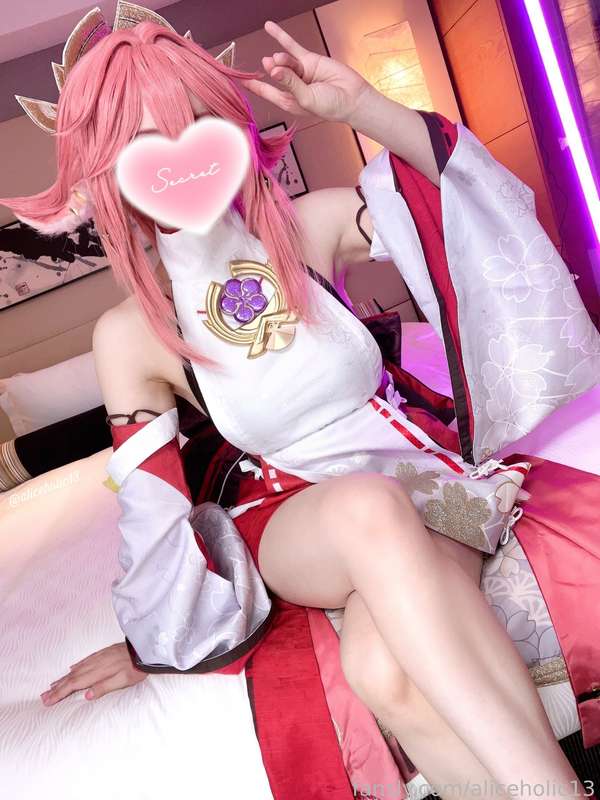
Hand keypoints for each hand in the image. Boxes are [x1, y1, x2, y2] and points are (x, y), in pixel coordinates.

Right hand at [40, 642, 146, 705]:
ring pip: (76, 669)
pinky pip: (85, 661)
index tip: (48, 701)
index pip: (74, 684)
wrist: (145, 649)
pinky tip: (71, 668)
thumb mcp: (122, 681)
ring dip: (63, 678)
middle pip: (71, 677)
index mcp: (98, 673)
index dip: (60, 693)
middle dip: (56, 687)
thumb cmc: (136, 668)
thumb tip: (86, 696)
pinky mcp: (103, 653)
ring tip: (52, 685)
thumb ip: (104, 688)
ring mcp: (98, 657)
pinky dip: (75, 666)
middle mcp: (95, 664)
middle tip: (43, 696)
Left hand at [239, 19, 373, 123]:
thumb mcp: (307, 98)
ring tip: (284, 61)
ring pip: (284, 61)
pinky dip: (280, 36)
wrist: (352, 97)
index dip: (253, 85)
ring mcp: (300, 72)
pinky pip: (292, 46)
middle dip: (271, 69)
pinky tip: (269, 27)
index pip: (266, 92)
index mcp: (288, 102)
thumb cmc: (331, 106)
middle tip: (271, 65)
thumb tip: (274, 69)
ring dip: (282, 60)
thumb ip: (290, 83)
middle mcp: (292, 87)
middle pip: (274, 74)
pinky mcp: (308, 60)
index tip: (238, 79)